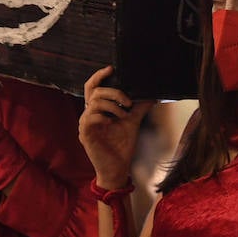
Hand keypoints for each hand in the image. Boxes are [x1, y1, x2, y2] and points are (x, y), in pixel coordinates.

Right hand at [79, 66, 152, 188]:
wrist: (118, 168)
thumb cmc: (122, 145)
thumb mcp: (133, 122)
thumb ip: (139, 108)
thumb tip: (152, 95)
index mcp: (98, 109)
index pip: (93, 87)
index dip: (99, 76)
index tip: (111, 68)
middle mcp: (89, 114)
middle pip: (94, 91)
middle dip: (113, 92)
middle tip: (128, 101)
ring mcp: (85, 124)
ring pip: (94, 102)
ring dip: (112, 105)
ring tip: (124, 115)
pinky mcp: (85, 134)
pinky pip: (90, 118)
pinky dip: (104, 116)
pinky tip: (113, 122)